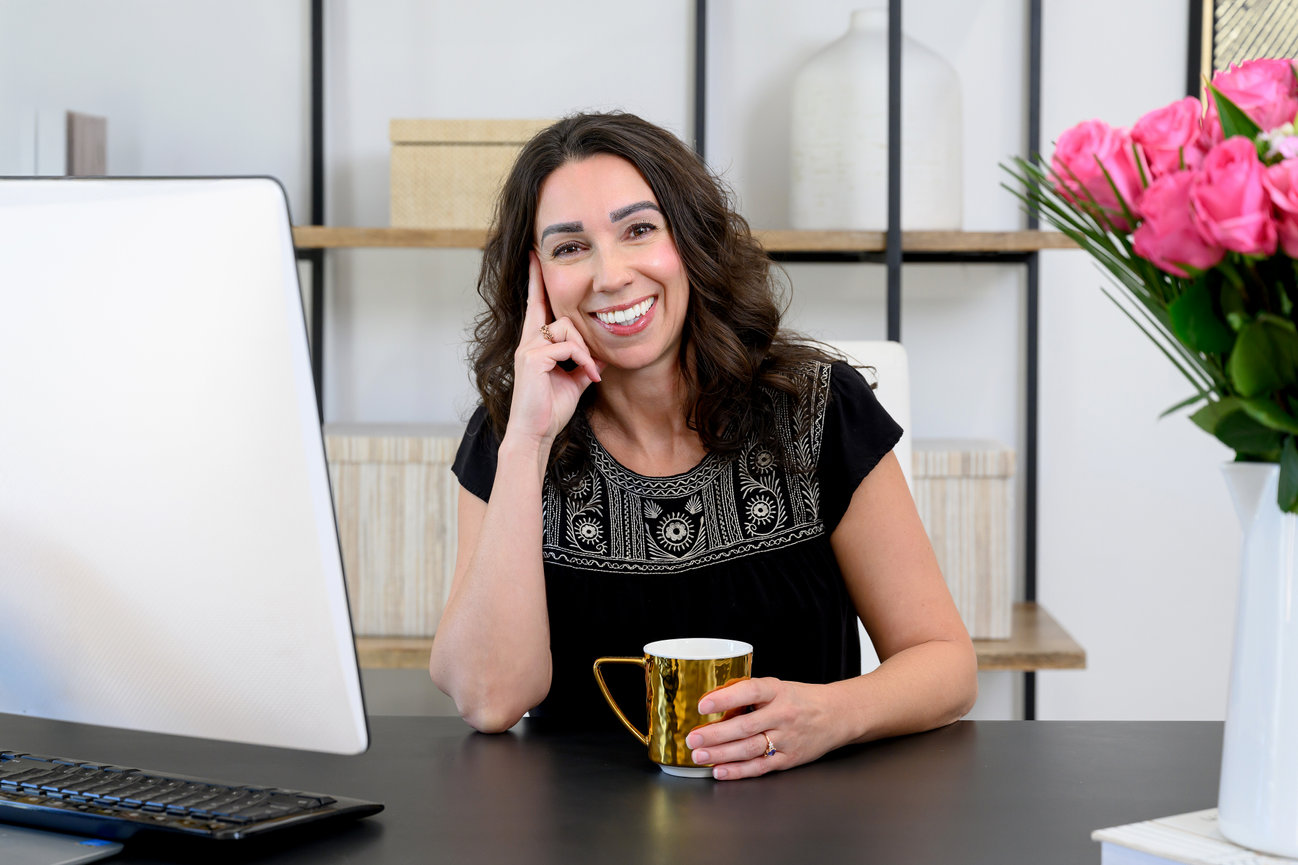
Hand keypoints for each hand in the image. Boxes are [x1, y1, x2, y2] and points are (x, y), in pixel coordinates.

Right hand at [506, 251, 603, 445]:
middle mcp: (528, 341)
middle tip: (587, 356)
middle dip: (578, 330)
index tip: (534, 254)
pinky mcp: (533, 358)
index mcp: (535, 344)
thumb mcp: (572, 382)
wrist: (535, 433)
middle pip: (559, 314)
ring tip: (591, 374)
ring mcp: (529, 348)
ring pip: (567, 328)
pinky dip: (583, 360)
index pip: (536, 304)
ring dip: (586, 351)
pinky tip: (588, 376)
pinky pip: (568, 347)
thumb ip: (582, 364)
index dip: (536, 279)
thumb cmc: (549, 410)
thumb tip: (599, 355)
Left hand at [684, 677, 840, 780]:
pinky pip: (760, 767)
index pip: (750, 691)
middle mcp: (783, 715)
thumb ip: (750, 694)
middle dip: (715, 734)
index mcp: (777, 691)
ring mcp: (787, 739)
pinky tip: (720, 771)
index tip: (703, 705)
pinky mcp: (789, 758)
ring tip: (699, 755)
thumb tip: (712, 701)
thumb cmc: (801, 699)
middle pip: (745, 726)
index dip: (725, 698)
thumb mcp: (778, 687)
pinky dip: (738, 771)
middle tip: (692, 738)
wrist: (837, 715)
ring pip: (749, 749)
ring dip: (721, 754)